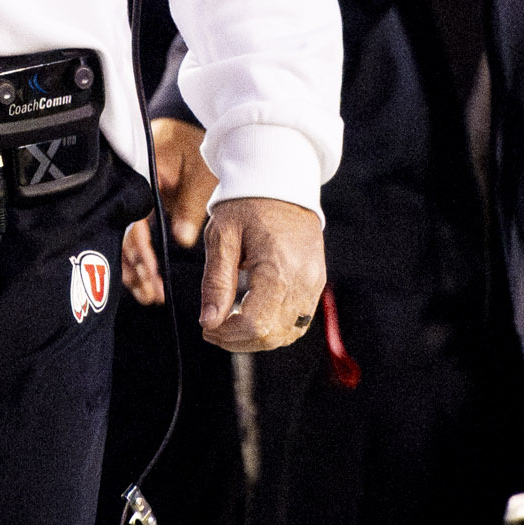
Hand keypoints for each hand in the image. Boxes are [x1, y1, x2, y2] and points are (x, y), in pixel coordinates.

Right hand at [122, 117, 220, 305]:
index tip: (150, 272)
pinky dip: (137, 255)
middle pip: (122, 234)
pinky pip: (131, 231)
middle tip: (149, 292)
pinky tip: (144, 275)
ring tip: (147, 292)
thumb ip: (189, 207)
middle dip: (135, 267)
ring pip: (124, 237)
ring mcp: (131, 195)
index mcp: (139, 176)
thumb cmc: (194, 141)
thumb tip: (181, 241)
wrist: (189, 121)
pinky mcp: (137, 200)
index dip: (139, 250)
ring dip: (134, 267)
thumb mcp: (200, 174)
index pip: (132, 219)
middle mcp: (129, 187)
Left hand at [197, 196, 325, 352]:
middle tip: (213, 328)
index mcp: (278, 268)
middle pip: (271, 335)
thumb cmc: (247, 205)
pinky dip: (275, 328)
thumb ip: (216, 282)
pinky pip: (298, 322)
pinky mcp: (316, 283)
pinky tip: (252, 317)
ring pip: (287, 334)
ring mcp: (314, 284)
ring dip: (257, 339)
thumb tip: (209, 322)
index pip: (254, 324)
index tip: (207, 329)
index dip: (227, 335)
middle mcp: (303, 281)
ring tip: (230, 324)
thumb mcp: (222, 236)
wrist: (280, 183)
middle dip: (238, 340)